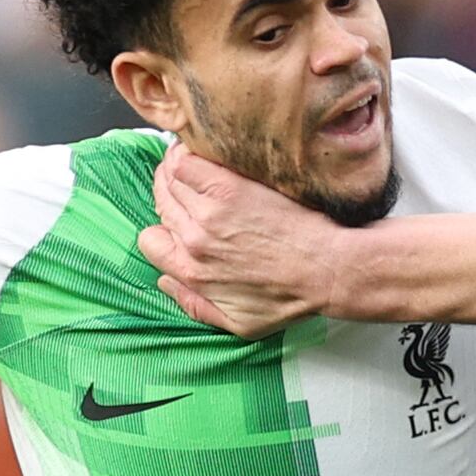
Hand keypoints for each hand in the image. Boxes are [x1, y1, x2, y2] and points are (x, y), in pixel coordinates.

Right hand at [139, 148, 341, 337]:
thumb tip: (165, 282)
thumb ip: (195, 305)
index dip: (163, 229)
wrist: (326, 269)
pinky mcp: (229, 188)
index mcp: (192, 274)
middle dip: (170, 192)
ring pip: (170, 177)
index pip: (150, 240)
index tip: (180, 220)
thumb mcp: (239, 323)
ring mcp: (209, 213)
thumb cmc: (291, 297)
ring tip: (195, 164)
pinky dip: (190, 153)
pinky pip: (188, 160)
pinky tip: (205, 151)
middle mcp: (194, 242)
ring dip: (177, 167)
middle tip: (190, 185)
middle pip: (161, 202)